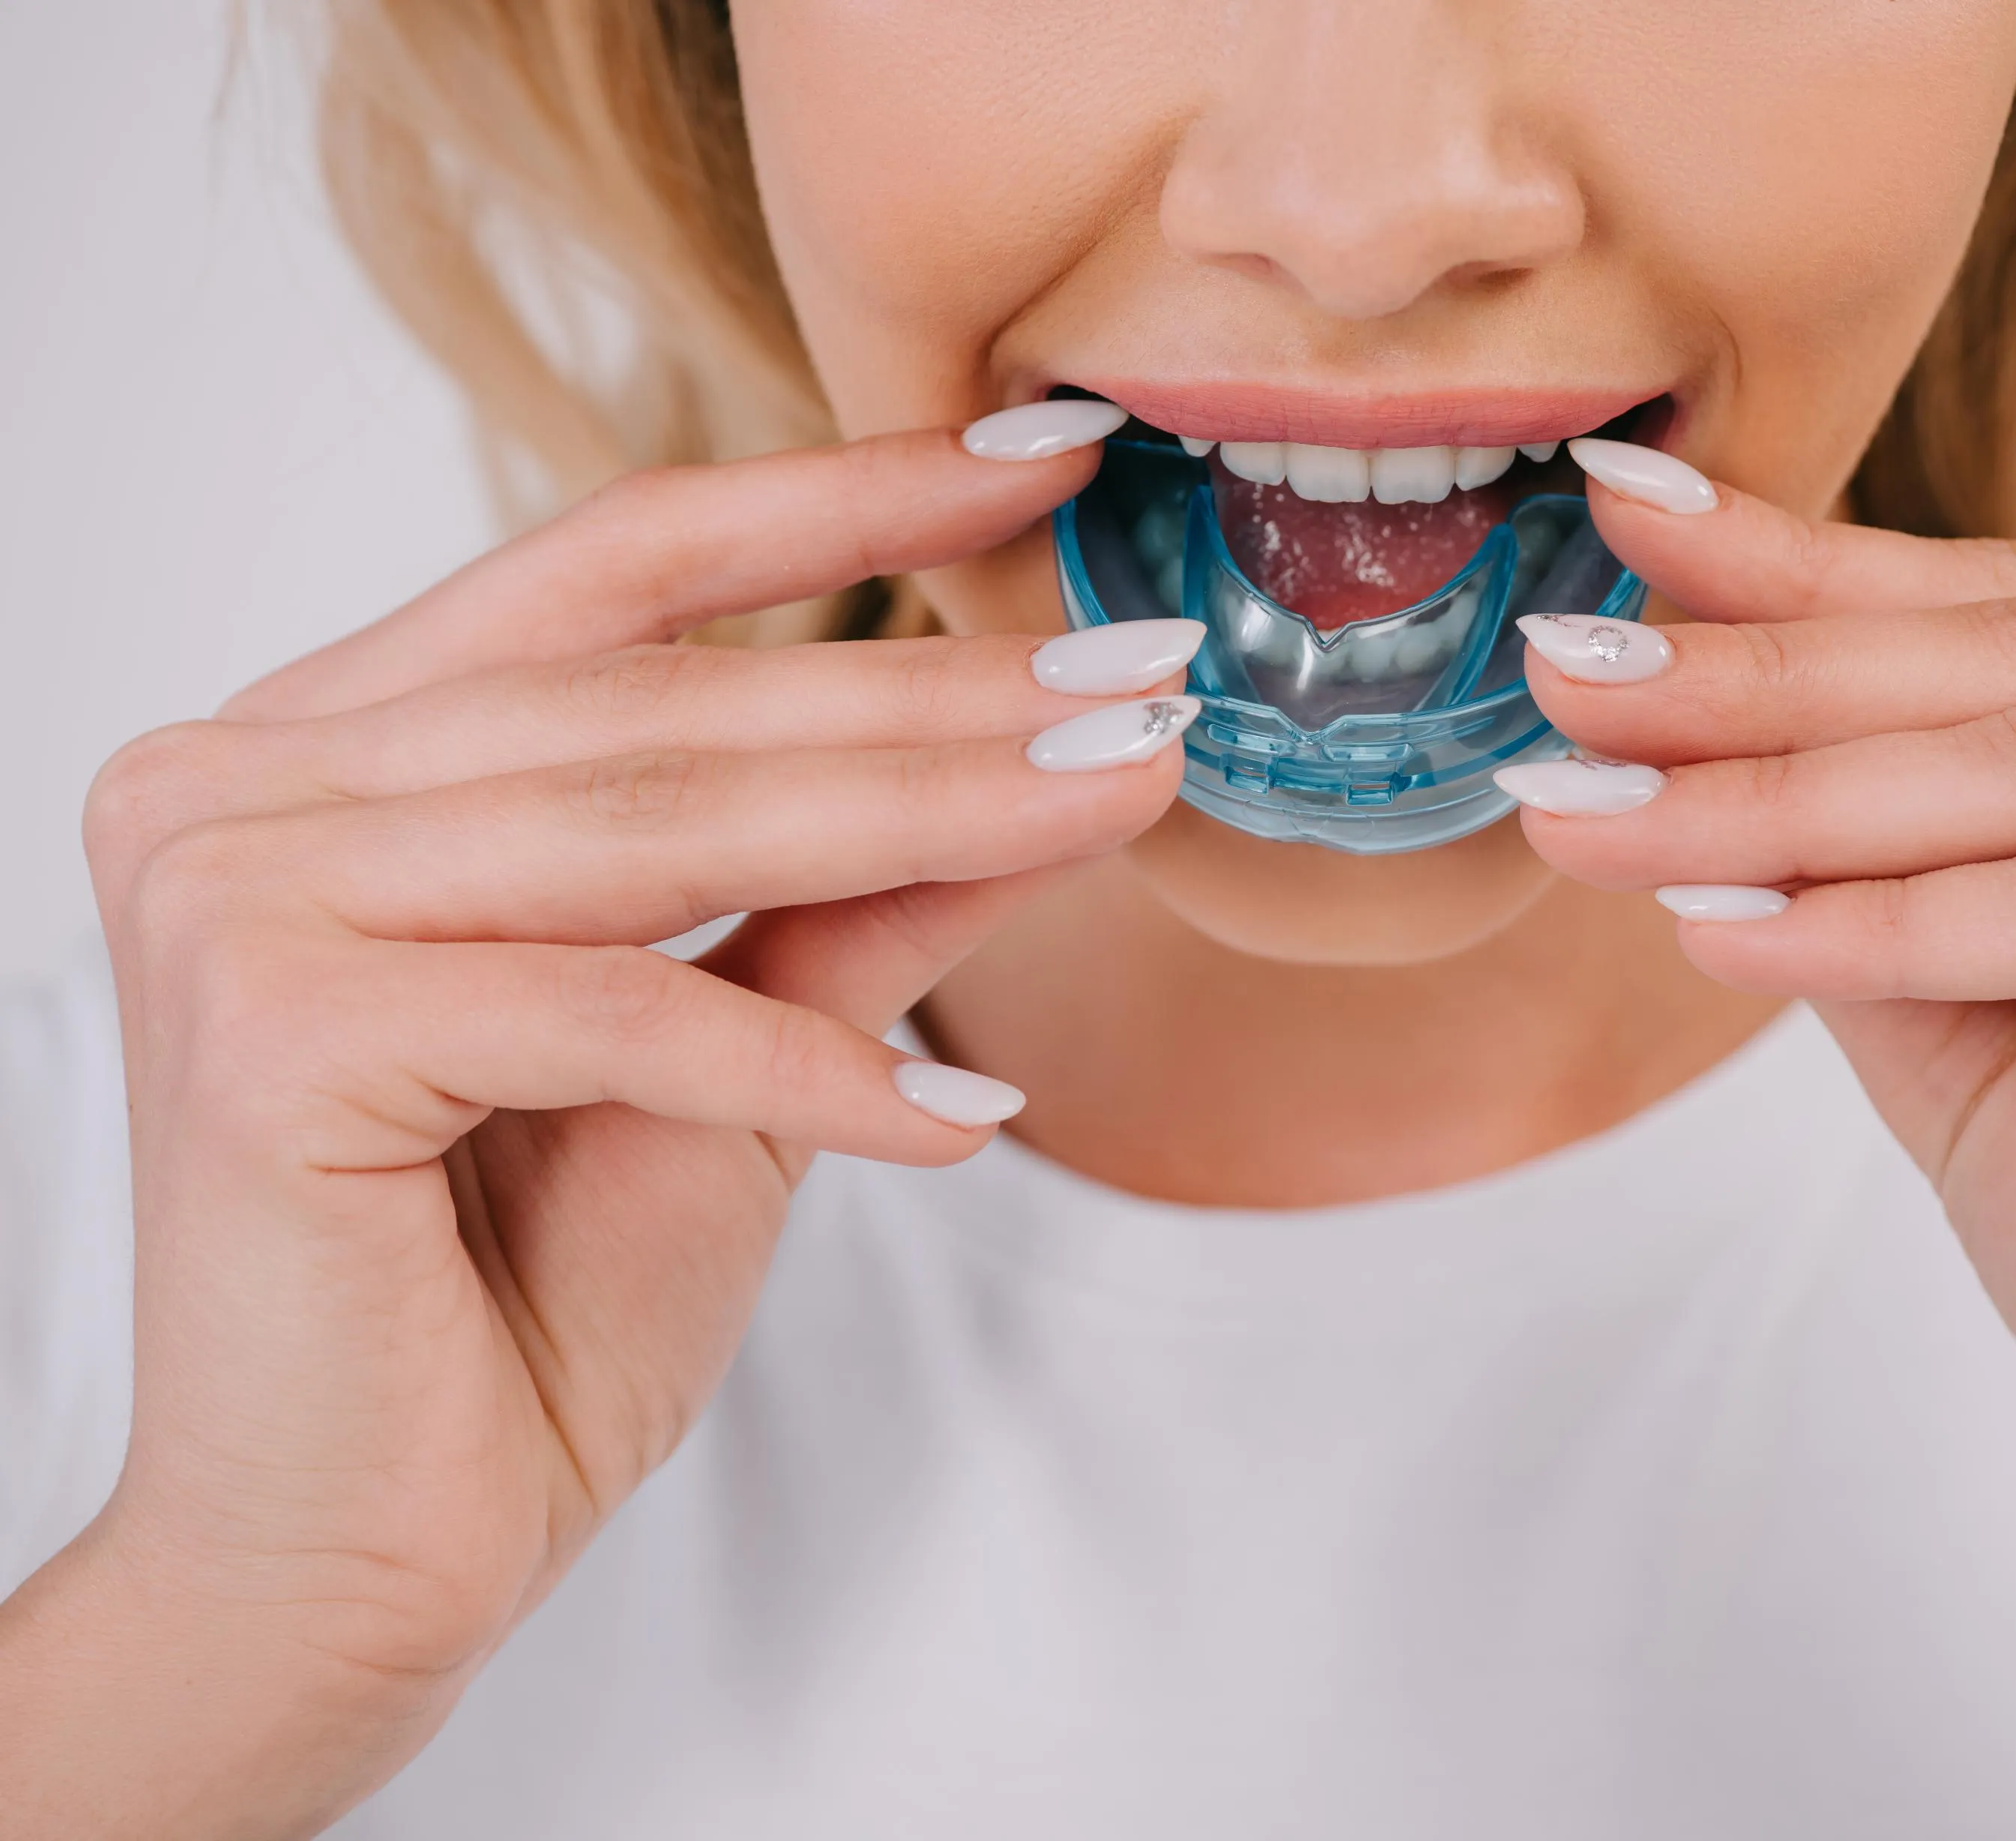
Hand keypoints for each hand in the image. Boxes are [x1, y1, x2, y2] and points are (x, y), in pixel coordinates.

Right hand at [0, 428, 1194, 1834]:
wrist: (365, 1557)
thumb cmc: (518, 1309)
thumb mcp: (733, 1062)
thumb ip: (856, 897)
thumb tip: (1064, 758)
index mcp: (323, 748)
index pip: (614, 569)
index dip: (840, 501)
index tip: (1049, 459)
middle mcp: (239, 784)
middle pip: (657, 698)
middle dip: (932, 685)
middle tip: (1145, 667)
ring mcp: (233, 893)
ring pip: (653, 822)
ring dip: (923, 809)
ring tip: (1117, 789)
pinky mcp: (273, 1031)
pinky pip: (621, 1008)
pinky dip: (809, 1068)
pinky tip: (967, 1117)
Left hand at [1509, 464, 2015, 1836]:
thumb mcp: (1995, 1018)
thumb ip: (1886, 859)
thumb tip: (1686, 728)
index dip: (1819, 572)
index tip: (1628, 529)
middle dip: (1759, 676)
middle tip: (1559, 673)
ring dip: (1771, 798)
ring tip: (1584, 808)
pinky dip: (1879, 922)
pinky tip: (1710, 931)